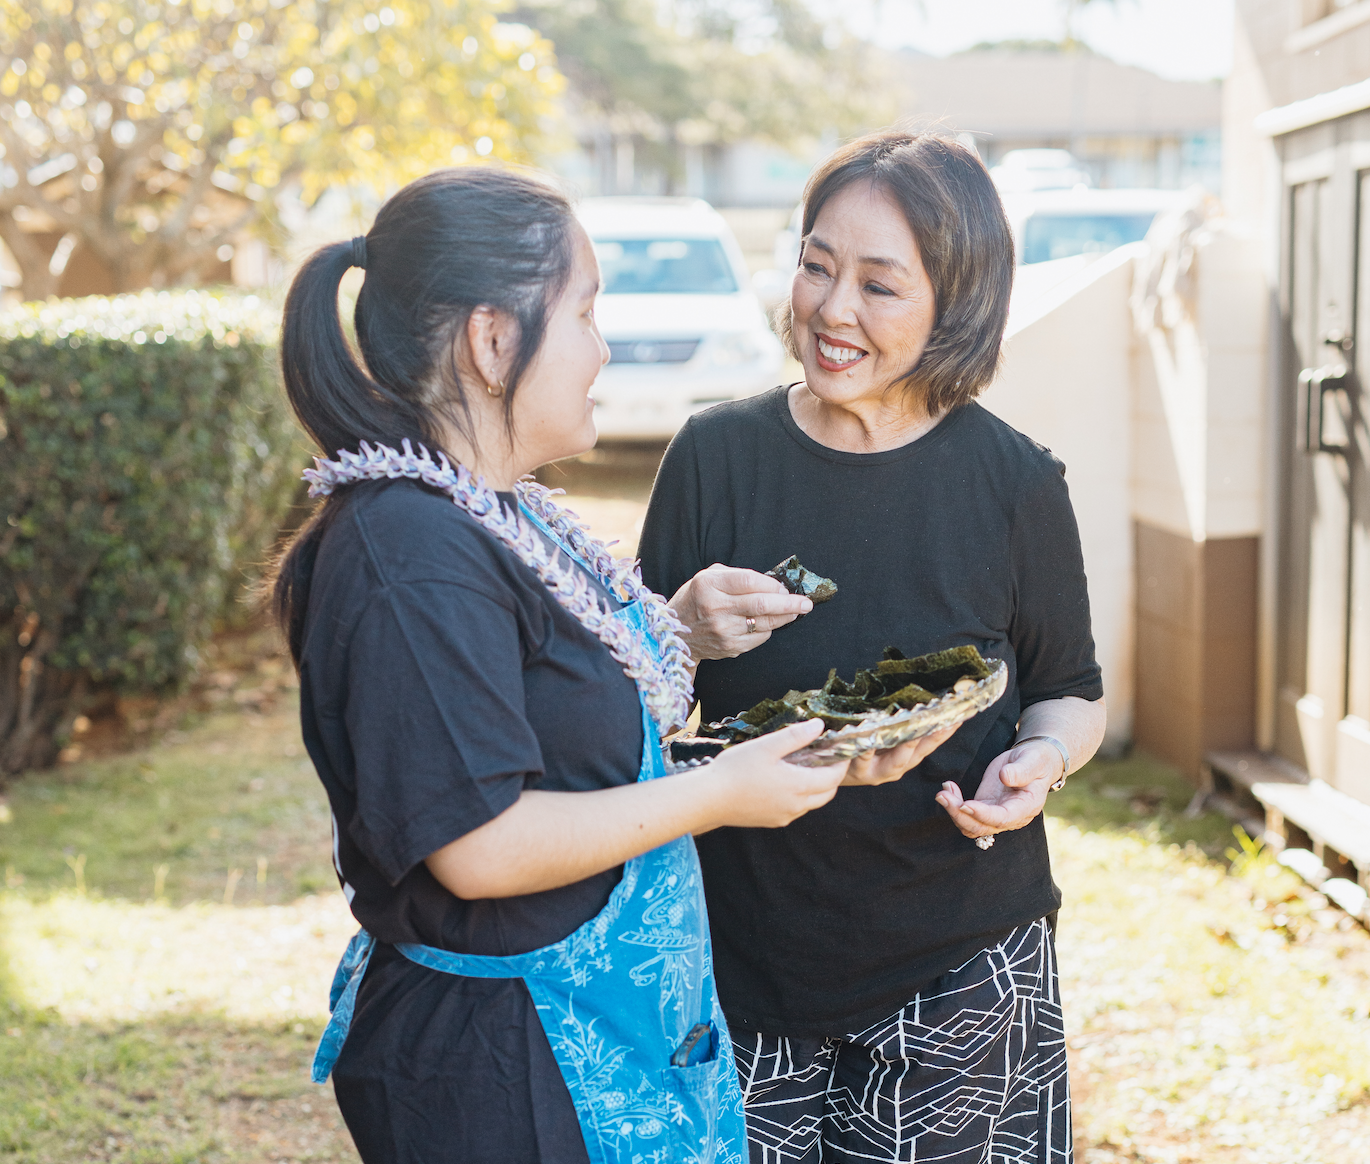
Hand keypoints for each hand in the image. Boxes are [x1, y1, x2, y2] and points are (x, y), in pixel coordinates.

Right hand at [668, 564, 811, 661]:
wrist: (676, 635)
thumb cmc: (696, 599)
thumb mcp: (708, 577)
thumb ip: (738, 576)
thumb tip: (772, 583)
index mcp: (708, 585)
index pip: (749, 581)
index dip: (772, 584)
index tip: (785, 587)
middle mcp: (715, 608)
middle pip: (762, 604)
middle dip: (790, 603)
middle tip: (806, 603)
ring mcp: (723, 631)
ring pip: (765, 623)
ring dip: (785, 617)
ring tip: (796, 611)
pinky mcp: (729, 647)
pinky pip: (759, 638)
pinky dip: (769, 629)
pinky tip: (770, 623)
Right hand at [704, 719, 849, 828]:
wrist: (709, 799)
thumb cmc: (735, 769)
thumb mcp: (766, 746)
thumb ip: (795, 736)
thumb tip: (819, 725)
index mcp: (798, 786)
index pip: (833, 778)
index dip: (841, 764)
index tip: (842, 751)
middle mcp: (795, 806)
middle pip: (827, 794)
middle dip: (832, 777)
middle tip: (826, 758)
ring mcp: (784, 816)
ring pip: (811, 804)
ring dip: (816, 788)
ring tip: (805, 768)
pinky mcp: (772, 821)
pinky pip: (795, 810)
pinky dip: (800, 797)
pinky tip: (785, 783)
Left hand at [841, 724, 957, 785]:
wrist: (830, 769)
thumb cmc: (860, 746)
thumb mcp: (883, 735)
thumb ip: (898, 720)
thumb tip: (916, 692)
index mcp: (906, 756)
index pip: (930, 742)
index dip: (945, 731)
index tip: (959, 716)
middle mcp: (897, 766)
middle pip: (919, 752)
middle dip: (933, 737)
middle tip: (945, 721)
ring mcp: (878, 771)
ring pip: (897, 759)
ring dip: (906, 744)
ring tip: (913, 729)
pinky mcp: (858, 771)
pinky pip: (864, 756)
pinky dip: (867, 745)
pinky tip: (869, 733)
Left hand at [934, 740, 1062, 839]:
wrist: (1034, 762)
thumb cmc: (1036, 760)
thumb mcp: (1033, 760)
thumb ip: (1021, 770)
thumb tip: (1005, 776)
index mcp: (1026, 807)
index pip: (1002, 818)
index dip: (983, 814)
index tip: (965, 804)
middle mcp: (1011, 817)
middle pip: (981, 827)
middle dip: (960, 814)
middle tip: (943, 795)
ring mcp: (996, 815)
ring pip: (971, 826)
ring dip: (954, 812)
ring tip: (943, 792)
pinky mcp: (985, 808)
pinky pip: (966, 815)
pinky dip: (954, 805)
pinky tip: (948, 787)